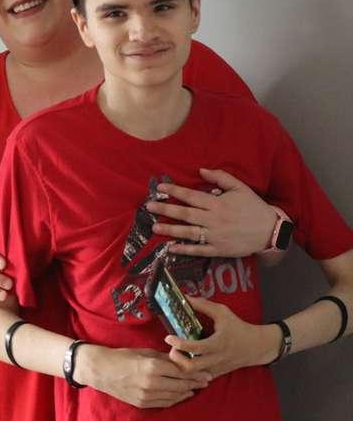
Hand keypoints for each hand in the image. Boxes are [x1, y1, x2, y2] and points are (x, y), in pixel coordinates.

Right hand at [77, 344, 210, 408]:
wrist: (99, 370)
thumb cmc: (121, 356)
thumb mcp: (144, 352)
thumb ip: (164, 358)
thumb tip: (183, 359)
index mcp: (152, 367)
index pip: (181, 371)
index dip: (196, 373)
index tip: (207, 373)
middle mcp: (152, 383)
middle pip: (181, 385)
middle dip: (195, 383)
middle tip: (206, 381)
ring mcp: (147, 395)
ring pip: (175, 396)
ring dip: (187, 392)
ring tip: (195, 388)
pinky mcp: (142, 403)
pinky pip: (165, 403)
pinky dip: (175, 399)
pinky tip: (181, 395)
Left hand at [146, 168, 276, 257]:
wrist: (270, 231)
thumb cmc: (253, 207)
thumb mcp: (240, 188)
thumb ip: (221, 178)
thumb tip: (201, 170)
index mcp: (218, 203)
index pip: (191, 196)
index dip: (175, 192)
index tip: (160, 188)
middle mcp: (214, 220)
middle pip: (186, 214)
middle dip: (166, 210)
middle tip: (149, 207)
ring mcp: (215, 236)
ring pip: (189, 233)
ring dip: (171, 230)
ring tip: (155, 227)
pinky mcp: (219, 249)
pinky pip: (199, 250)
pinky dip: (184, 249)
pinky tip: (170, 247)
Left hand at [164, 297, 279, 376]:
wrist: (257, 346)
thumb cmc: (239, 328)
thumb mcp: (223, 313)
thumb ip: (203, 305)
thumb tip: (185, 298)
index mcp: (218, 343)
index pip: (195, 348)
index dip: (179, 343)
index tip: (169, 337)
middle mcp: (217, 358)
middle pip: (190, 367)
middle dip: (176, 358)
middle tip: (172, 348)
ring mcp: (217, 368)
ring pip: (193, 375)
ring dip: (181, 366)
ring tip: (178, 354)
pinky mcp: (217, 373)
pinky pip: (200, 377)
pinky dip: (190, 372)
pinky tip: (186, 361)